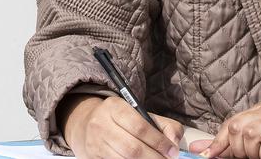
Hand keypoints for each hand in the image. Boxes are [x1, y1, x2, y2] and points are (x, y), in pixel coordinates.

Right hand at [61, 94, 182, 158]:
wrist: (86, 123)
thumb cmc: (120, 118)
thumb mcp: (138, 112)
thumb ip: (162, 124)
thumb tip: (174, 141)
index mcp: (115, 107)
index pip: (140, 126)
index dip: (158, 141)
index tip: (172, 151)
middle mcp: (102, 125)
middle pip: (132, 148)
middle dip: (154, 157)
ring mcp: (95, 144)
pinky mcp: (92, 158)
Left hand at [193, 102, 260, 158]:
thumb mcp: (254, 150)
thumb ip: (229, 148)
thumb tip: (199, 149)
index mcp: (259, 111)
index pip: (231, 123)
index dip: (218, 143)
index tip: (208, 157)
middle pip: (238, 127)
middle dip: (238, 151)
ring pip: (251, 135)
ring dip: (253, 156)